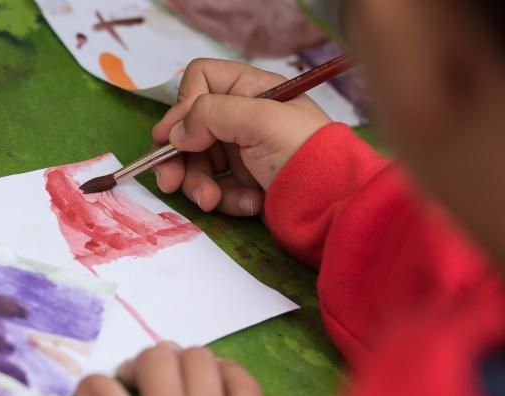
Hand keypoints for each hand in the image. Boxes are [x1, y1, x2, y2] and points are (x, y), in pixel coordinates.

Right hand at [152, 58, 331, 215]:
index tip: (171, 138)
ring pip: (199, 164)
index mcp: (251, 90)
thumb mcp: (259, 121)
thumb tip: (176, 134)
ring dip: (200, 184)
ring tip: (212, 201)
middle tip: (169, 182)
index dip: (182, 107)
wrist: (335, 204)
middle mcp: (245, 117)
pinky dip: (227, 199)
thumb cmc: (303, 153)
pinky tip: (251, 205)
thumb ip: (211, 114)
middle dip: (180, 158)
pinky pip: (219, 188)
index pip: (201, 82)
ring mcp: (245, 152)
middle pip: (191, 129)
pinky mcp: (247, 183)